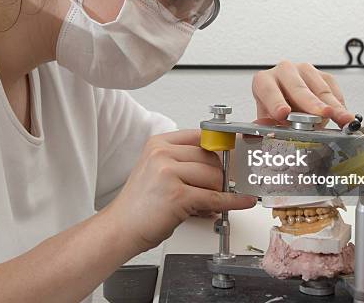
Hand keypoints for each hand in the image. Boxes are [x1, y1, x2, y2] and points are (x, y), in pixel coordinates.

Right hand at [108, 130, 256, 252]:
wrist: (121, 228)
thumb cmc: (139, 204)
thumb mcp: (156, 170)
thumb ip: (183, 161)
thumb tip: (218, 162)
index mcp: (158, 144)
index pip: (200, 136)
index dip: (219, 147)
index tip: (232, 153)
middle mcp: (162, 154)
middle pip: (211, 157)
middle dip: (219, 175)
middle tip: (218, 186)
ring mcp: (168, 173)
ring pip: (214, 176)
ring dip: (218, 191)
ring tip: (207, 201)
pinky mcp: (178, 195)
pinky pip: (215, 197)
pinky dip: (232, 201)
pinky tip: (242, 201)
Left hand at [252, 61, 354, 126]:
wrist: (287, 103)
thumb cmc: (275, 111)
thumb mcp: (266, 120)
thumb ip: (264, 126)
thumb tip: (258, 134)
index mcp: (264, 81)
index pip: (268, 91)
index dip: (276, 102)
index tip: (283, 113)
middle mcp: (284, 71)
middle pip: (298, 87)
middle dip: (312, 103)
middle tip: (322, 114)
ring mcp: (305, 71)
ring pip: (320, 88)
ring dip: (333, 106)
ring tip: (343, 119)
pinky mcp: (322, 75)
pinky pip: (333, 89)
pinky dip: (340, 104)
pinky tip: (345, 115)